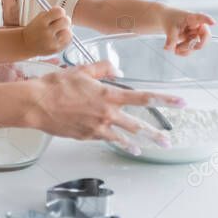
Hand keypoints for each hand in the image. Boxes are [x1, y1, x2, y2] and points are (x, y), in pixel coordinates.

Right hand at [22, 7, 72, 56]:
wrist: (26, 44)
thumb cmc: (35, 29)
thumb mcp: (39, 18)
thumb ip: (51, 14)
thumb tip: (65, 14)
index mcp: (41, 21)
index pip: (59, 12)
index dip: (60, 12)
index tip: (58, 14)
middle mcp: (46, 32)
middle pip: (66, 21)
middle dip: (65, 20)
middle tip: (61, 23)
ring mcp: (51, 42)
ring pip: (68, 32)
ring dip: (66, 30)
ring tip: (59, 32)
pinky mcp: (55, 50)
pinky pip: (68, 41)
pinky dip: (66, 38)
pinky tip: (59, 38)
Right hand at [23, 61, 182, 154]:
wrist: (36, 104)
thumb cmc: (56, 86)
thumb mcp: (81, 70)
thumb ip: (103, 68)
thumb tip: (117, 68)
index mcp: (108, 95)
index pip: (143, 97)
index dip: (164, 99)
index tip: (180, 102)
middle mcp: (107, 113)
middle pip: (138, 124)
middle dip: (157, 132)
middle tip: (169, 138)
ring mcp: (98, 127)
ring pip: (126, 135)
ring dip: (143, 141)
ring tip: (157, 146)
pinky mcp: (88, 136)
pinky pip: (110, 140)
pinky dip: (122, 144)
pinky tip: (131, 148)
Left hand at [160, 6, 214, 54]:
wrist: (166, 19)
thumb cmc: (170, 18)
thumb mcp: (169, 27)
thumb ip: (170, 38)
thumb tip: (168, 48)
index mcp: (192, 18)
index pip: (201, 17)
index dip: (208, 20)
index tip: (213, 23)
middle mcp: (197, 26)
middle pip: (205, 36)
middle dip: (194, 45)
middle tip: (181, 48)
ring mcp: (196, 34)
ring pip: (197, 45)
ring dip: (186, 49)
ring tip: (175, 48)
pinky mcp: (192, 40)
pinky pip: (192, 49)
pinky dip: (184, 52)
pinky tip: (176, 50)